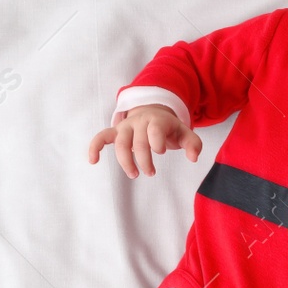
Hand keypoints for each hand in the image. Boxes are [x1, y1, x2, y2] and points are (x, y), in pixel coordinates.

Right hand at [87, 104, 201, 177]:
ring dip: (125, 160)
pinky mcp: (115, 132)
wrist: (153, 113)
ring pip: (120, 142)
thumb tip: (194, 158)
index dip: (157, 141)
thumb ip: (193, 144)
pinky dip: (95, 146)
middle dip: (143, 159)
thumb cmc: (169, 128)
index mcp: (157, 120)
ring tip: (134, 174)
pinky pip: (101, 137)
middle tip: (150, 173)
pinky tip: (93, 160)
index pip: (155, 129)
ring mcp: (126, 126)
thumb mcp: (184, 133)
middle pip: (138, 140)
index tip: (161, 151)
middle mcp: (139, 121)